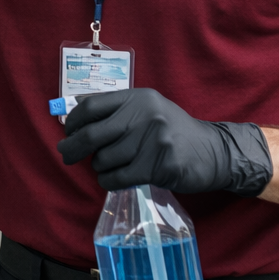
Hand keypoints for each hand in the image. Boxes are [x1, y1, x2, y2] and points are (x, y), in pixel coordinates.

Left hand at [57, 88, 271, 195]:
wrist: (212, 152)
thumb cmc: (172, 132)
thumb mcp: (147, 109)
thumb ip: (115, 109)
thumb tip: (74, 112)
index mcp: (138, 98)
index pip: (92, 106)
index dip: (73, 122)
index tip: (67, 133)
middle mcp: (145, 115)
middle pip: (93, 134)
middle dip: (72, 148)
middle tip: (66, 156)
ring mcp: (154, 140)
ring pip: (105, 159)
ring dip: (100, 168)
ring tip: (109, 167)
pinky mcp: (160, 166)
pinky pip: (119, 178)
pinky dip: (110, 181)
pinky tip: (115, 179)